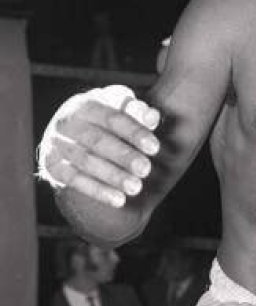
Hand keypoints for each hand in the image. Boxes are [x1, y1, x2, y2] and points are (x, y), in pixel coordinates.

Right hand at [37, 85, 160, 207]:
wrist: (71, 135)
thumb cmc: (105, 120)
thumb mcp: (120, 110)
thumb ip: (137, 112)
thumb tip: (152, 116)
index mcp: (86, 105)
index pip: (112, 118)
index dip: (134, 132)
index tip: (154, 148)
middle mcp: (66, 122)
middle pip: (96, 140)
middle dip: (123, 156)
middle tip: (146, 170)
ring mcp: (56, 144)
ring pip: (85, 161)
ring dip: (112, 176)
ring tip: (136, 188)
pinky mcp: (51, 166)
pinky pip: (73, 180)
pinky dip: (97, 190)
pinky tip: (118, 200)